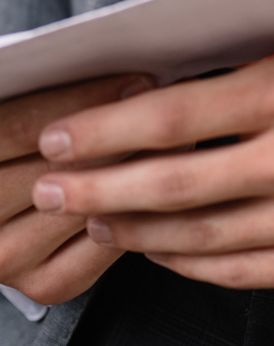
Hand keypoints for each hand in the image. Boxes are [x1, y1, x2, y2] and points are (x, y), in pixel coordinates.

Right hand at [0, 74, 152, 305]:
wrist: (3, 204)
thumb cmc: (14, 139)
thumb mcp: (13, 108)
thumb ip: (40, 95)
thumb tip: (108, 62)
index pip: (19, 128)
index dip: (84, 100)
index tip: (136, 81)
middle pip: (62, 169)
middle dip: (125, 133)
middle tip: (174, 105)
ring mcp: (9, 259)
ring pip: (91, 205)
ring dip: (143, 169)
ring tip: (183, 136)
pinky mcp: (46, 283)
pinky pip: (107, 242)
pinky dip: (144, 208)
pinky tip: (168, 177)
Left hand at [32, 32, 273, 290]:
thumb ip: (246, 63)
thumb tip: (156, 82)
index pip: (174, 114)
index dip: (105, 131)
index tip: (61, 138)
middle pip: (172, 182)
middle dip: (97, 187)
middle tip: (53, 185)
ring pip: (198, 235)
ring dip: (133, 230)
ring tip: (97, 217)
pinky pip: (237, 271)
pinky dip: (187, 260)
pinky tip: (159, 246)